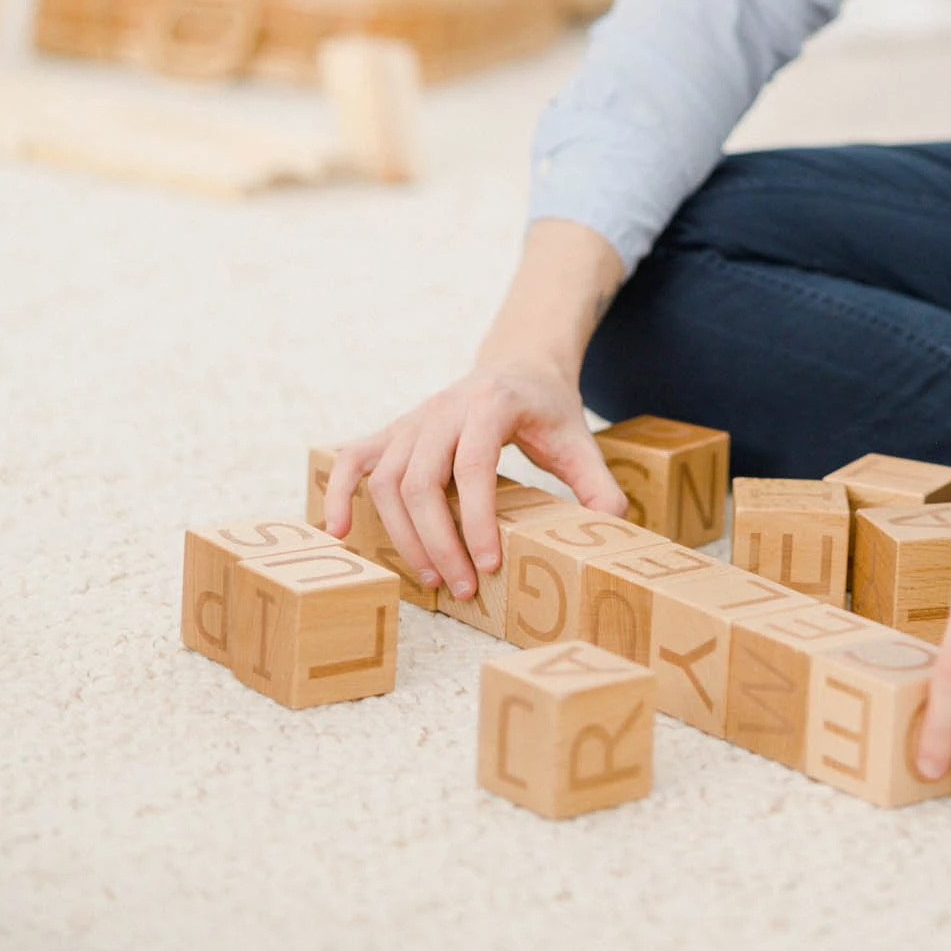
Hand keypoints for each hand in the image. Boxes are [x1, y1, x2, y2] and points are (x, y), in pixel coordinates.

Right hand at [323, 216, 626, 601]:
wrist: (519, 363)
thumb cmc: (547, 408)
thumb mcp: (578, 438)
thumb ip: (596, 481)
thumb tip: (613, 526)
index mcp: (491, 403)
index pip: (473, 466)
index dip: (477, 518)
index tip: (490, 562)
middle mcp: (444, 407)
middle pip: (421, 480)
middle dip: (438, 540)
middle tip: (462, 586)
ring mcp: (414, 418)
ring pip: (387, 480)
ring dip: (403, 534)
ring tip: (431, 578)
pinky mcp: (394, 432)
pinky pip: (353, 459)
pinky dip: (337, 492)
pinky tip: (339, 531)